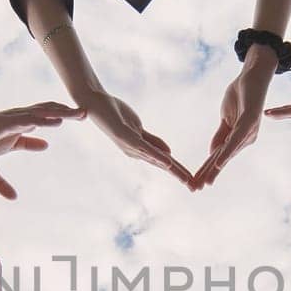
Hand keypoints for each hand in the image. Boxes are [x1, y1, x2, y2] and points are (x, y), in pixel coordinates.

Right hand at [0, 102, 85, 155]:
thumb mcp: (13, 145)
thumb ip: (29, 143)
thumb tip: (47, 145)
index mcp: (25, 120)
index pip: (49, 113)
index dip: (65, 113)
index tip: (82, 116)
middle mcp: (23, 115)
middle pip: (50, 110)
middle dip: (69, 111)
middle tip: (88, 112)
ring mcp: (16, 117)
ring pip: (44, 113)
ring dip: (62, 113)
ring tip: (79, 114)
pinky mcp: (8, 122)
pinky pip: (30, 120)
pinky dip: (45, 120)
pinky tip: (58, 121)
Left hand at [78, 91, 192, 186]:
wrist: (95, 102)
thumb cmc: (115, 114)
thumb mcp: (138, 128)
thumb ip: (153, 141)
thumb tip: (169, 153)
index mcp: (139, 149)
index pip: (164, 162)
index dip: (179, 171)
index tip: (193, 181)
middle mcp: (135, 151)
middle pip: (163, 165)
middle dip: (179, 176)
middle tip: (195, 188)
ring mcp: (130, 145)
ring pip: (156, 160)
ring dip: (172, 170)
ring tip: (186, 180)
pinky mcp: (125, 136)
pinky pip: (144, 148)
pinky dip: (157, 156)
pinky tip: (167, 162)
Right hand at [192, 62, 270, 188]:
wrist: (253, 75)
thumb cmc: (241, 95)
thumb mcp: (226, 118)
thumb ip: (220, 136)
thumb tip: (212, 154)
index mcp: (239, 138)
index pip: (218, 156)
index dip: (206, 170)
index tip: (195, 183)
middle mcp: (246, 138)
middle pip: (223, 158)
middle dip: (208, 174)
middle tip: (196, 188)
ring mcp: (249, 131)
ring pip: (229, 153)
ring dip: (216, 168)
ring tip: (206, 182)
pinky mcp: (250, 121)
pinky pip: (236, 139)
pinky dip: (227, 151)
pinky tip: (219, 162)